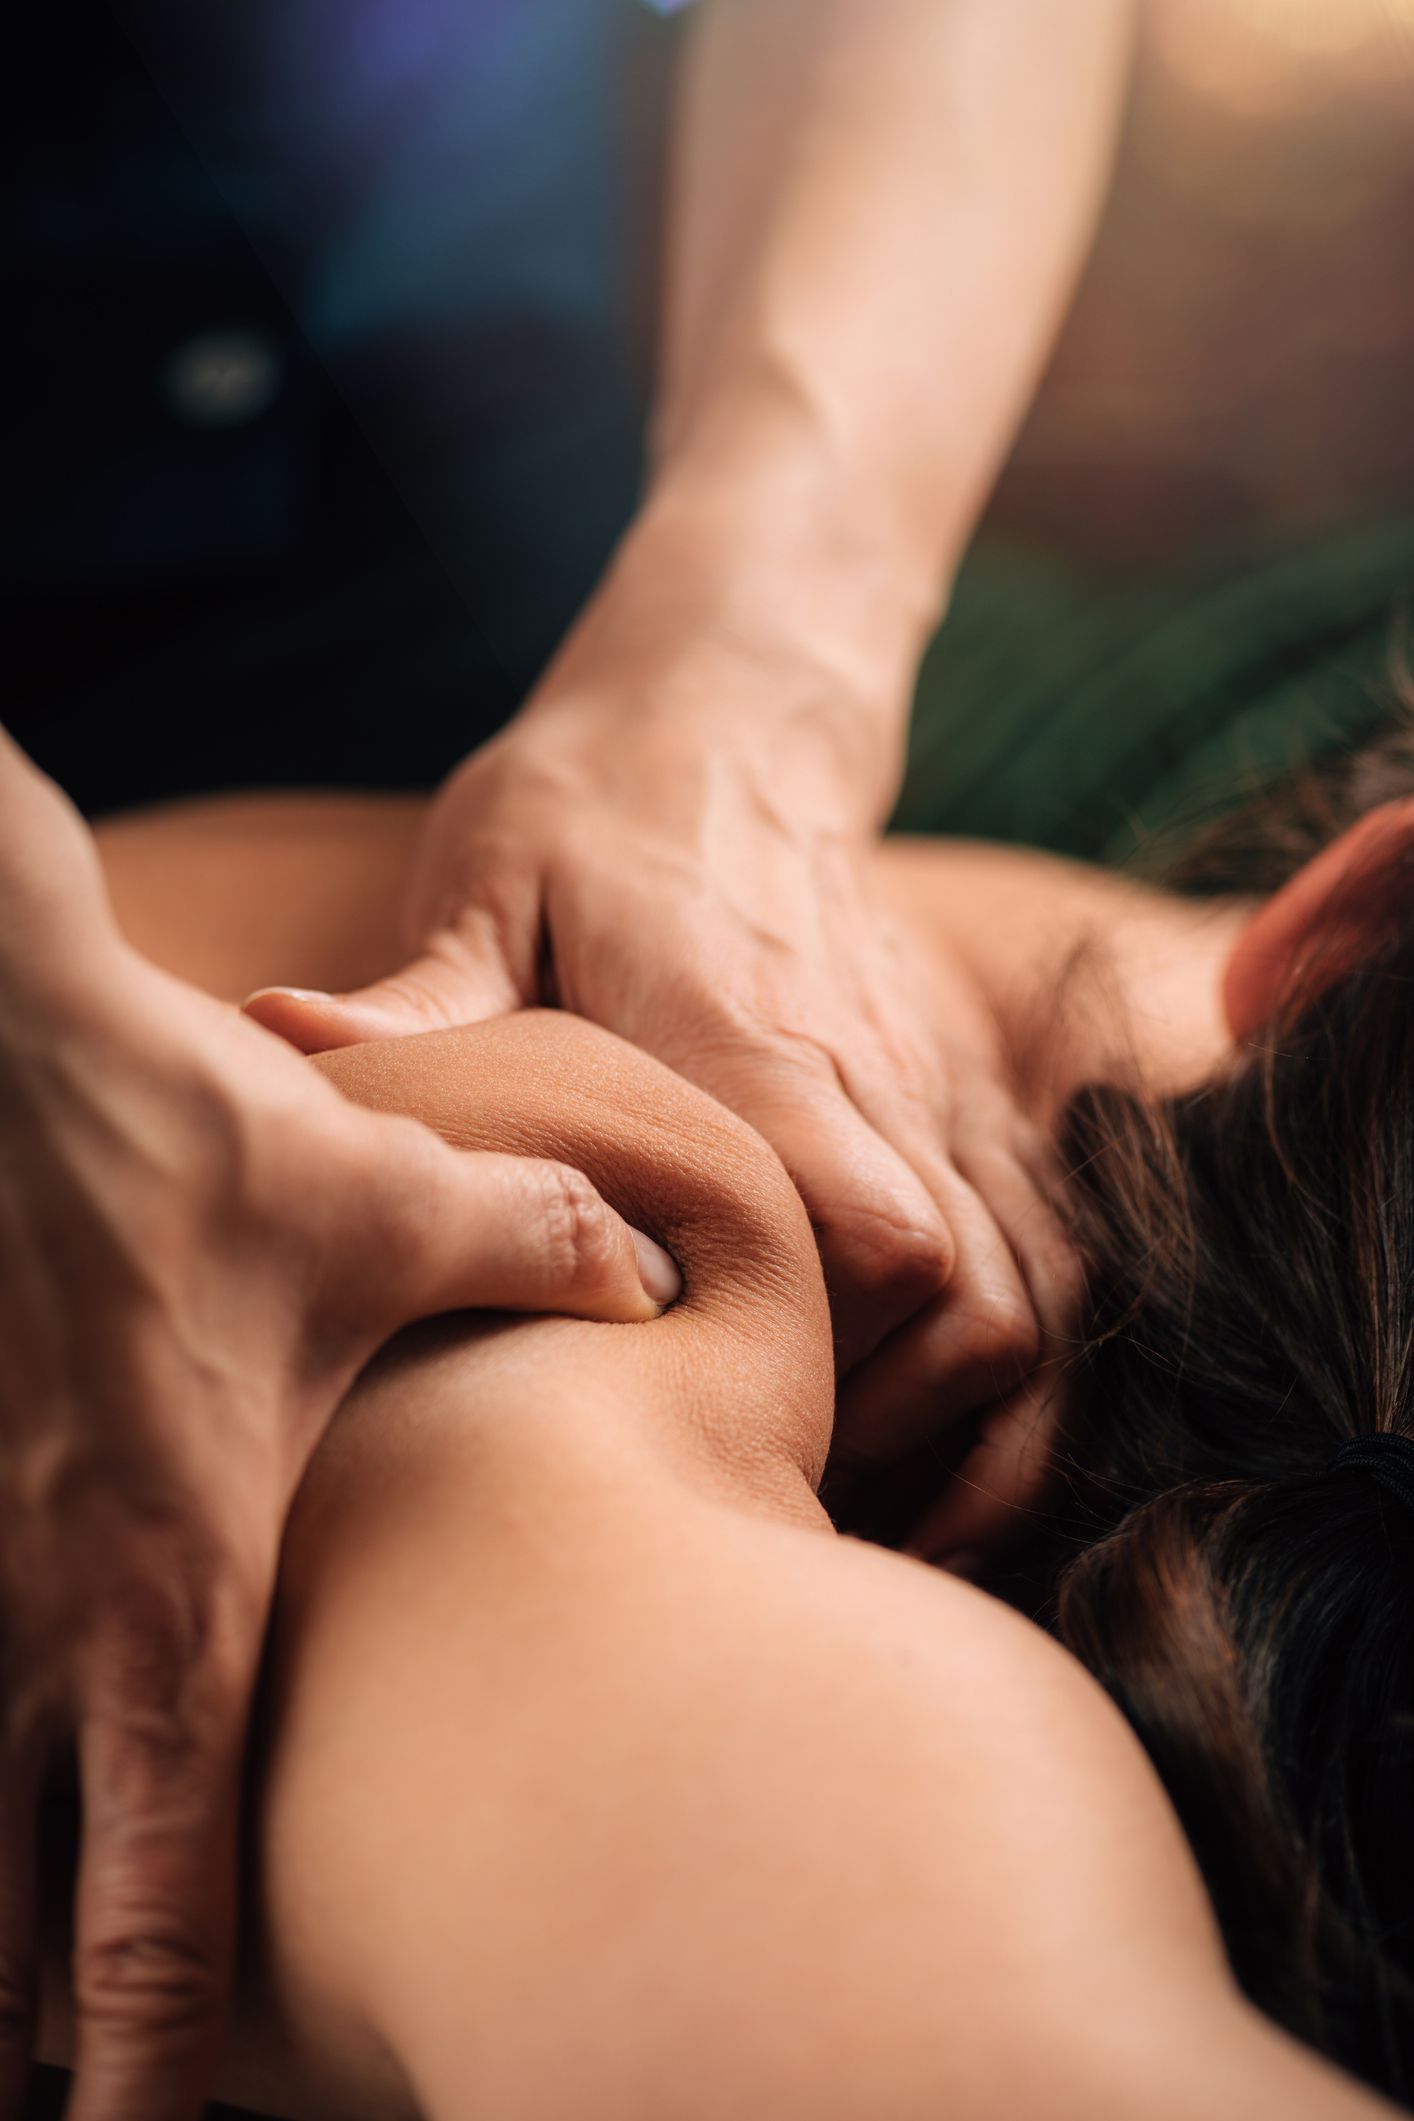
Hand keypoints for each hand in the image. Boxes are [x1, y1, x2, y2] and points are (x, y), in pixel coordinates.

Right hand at [0, 735, 677, 2120]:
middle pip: (26, 1911)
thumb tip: (654, 1278)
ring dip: (2, 1937)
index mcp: (175, 1580)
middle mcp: (47, 1614)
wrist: (11, 1046)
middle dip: (55, 2041)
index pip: (156, 1880)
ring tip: (34, 2036)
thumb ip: (542, 1243)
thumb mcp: (393, 1199)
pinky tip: (5, 1825)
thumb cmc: (195, 1141)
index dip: (151, 2050)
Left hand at [244, 630, 1059, 1471]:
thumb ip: (420, 995)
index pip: (866, 1235)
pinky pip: (1042, 1260)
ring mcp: (930, 1094)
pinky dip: (1007, 1372)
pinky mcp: (956, 1101)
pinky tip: (925, 1439)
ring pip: (1021, 1298)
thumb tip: (276, 1041)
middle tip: (745, 1488)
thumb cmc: (589, 816)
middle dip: (878, 1428)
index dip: (821, 1362)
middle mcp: (871, 1080)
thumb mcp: (488, 883)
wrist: (728, 725)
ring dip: (954, 1421)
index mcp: (753, 1042)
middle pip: (959, 1300)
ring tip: (834, 1496)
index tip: (713, 1430)